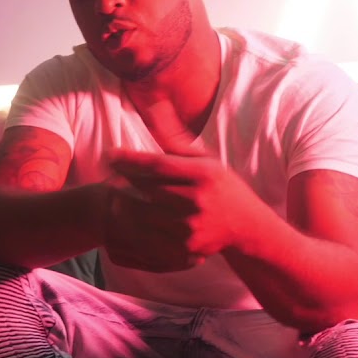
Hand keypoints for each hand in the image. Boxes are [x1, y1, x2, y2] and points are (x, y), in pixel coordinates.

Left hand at [97, 97, 261, 271]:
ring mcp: (193, 226)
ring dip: (127, 203)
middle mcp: (199, 200)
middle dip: (125, 179)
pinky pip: (152, 237)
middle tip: (111, 173)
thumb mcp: (204, 159)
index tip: (110, 154)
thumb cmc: (220, 186)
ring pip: (145, 214)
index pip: (158, 165)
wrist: (247, 228)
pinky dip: (137, 227)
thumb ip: (175, 139)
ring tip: (115, 194)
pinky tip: (128, 218)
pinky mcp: (187, 248)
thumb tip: (153, 108)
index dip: (130, 159)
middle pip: (148, 188)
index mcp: (205, 173)